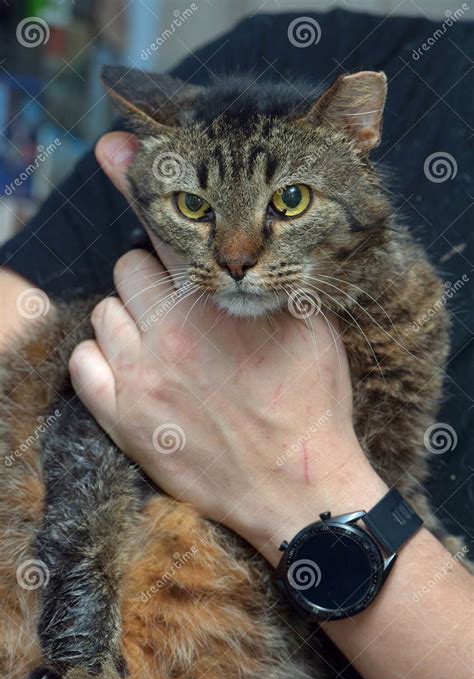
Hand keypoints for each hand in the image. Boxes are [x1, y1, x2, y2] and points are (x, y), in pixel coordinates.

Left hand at [69, 132, 386, 564]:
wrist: (298, 486)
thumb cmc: (310, 404)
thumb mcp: (308, 326)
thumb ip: (269, 276)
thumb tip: (247, 243)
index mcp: (214, 303)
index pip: (162, 229)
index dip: (142, 187)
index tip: (117, 153)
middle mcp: (169, 334)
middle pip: (127, 270)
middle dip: (152, 277)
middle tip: (179, 301)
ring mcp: (141, 379)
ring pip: (104, 314)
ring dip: (128, 318)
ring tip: (160, 341)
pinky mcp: (126, 422)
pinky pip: (83, 366)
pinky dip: (101, 359)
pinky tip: (131, 369)